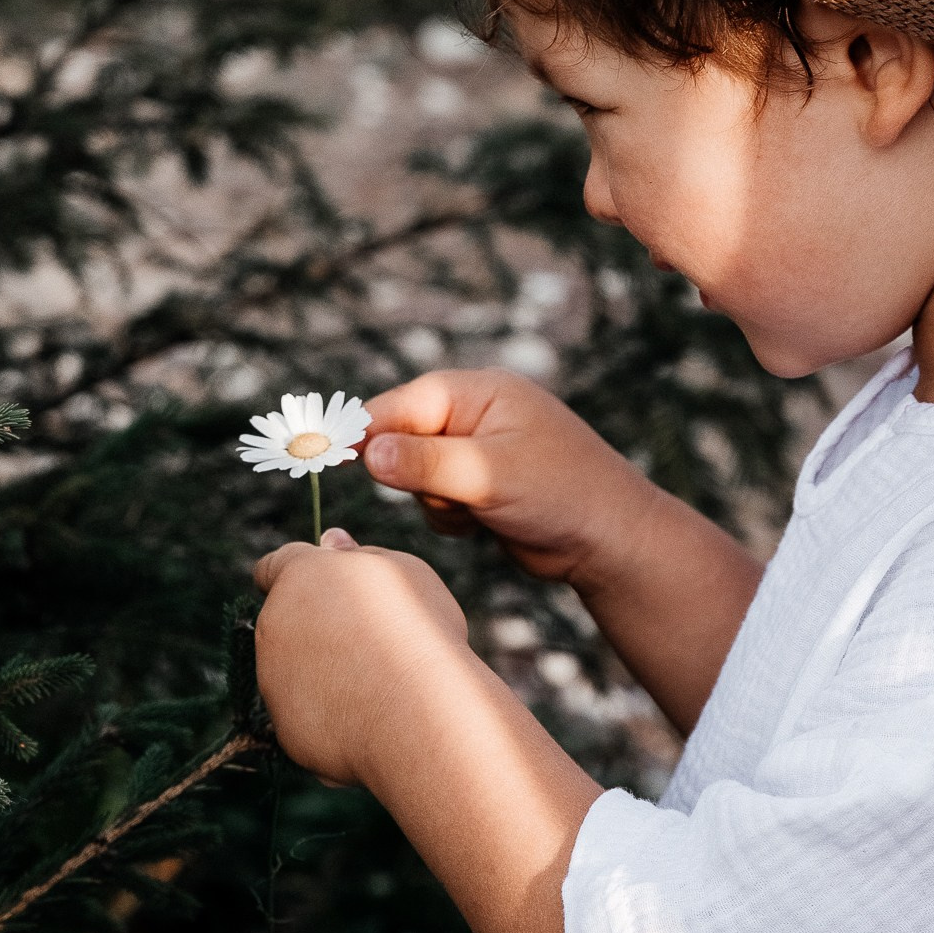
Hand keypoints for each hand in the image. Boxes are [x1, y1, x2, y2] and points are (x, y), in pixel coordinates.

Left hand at [252, 530, 469, 783]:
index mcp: (299, 577)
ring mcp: (273, 679)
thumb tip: (331, 541)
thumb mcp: (403, 569)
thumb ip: (357, 554)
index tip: (311, 586)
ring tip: (376, 683)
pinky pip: (305, 714)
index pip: (272, 566)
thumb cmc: (418, 630)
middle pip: (285, 621)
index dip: (291, 574)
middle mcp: (274, 625)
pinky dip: (329, 715)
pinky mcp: (284, 725)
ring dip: (322, 671)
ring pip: (292, 670)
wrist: (418, 711)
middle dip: (315, 627)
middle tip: (369, 641)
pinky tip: (369, 717)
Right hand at [360, 368, 652, 588]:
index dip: (362, 433)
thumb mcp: (488, 475)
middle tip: (452, 496)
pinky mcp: (478, 486)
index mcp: (478, 391)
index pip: (398, 405)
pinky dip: (450, 517)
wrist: (611, 540)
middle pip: (400, 440)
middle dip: (416, 477)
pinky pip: (435, 500)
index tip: (323, 458)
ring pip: (414, 477)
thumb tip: (368, 452)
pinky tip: (484, 524)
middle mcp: (474, 414)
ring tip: (480, 511)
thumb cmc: (561, 495)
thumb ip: (425, 463)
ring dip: (436, 503)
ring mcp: (475, 450)